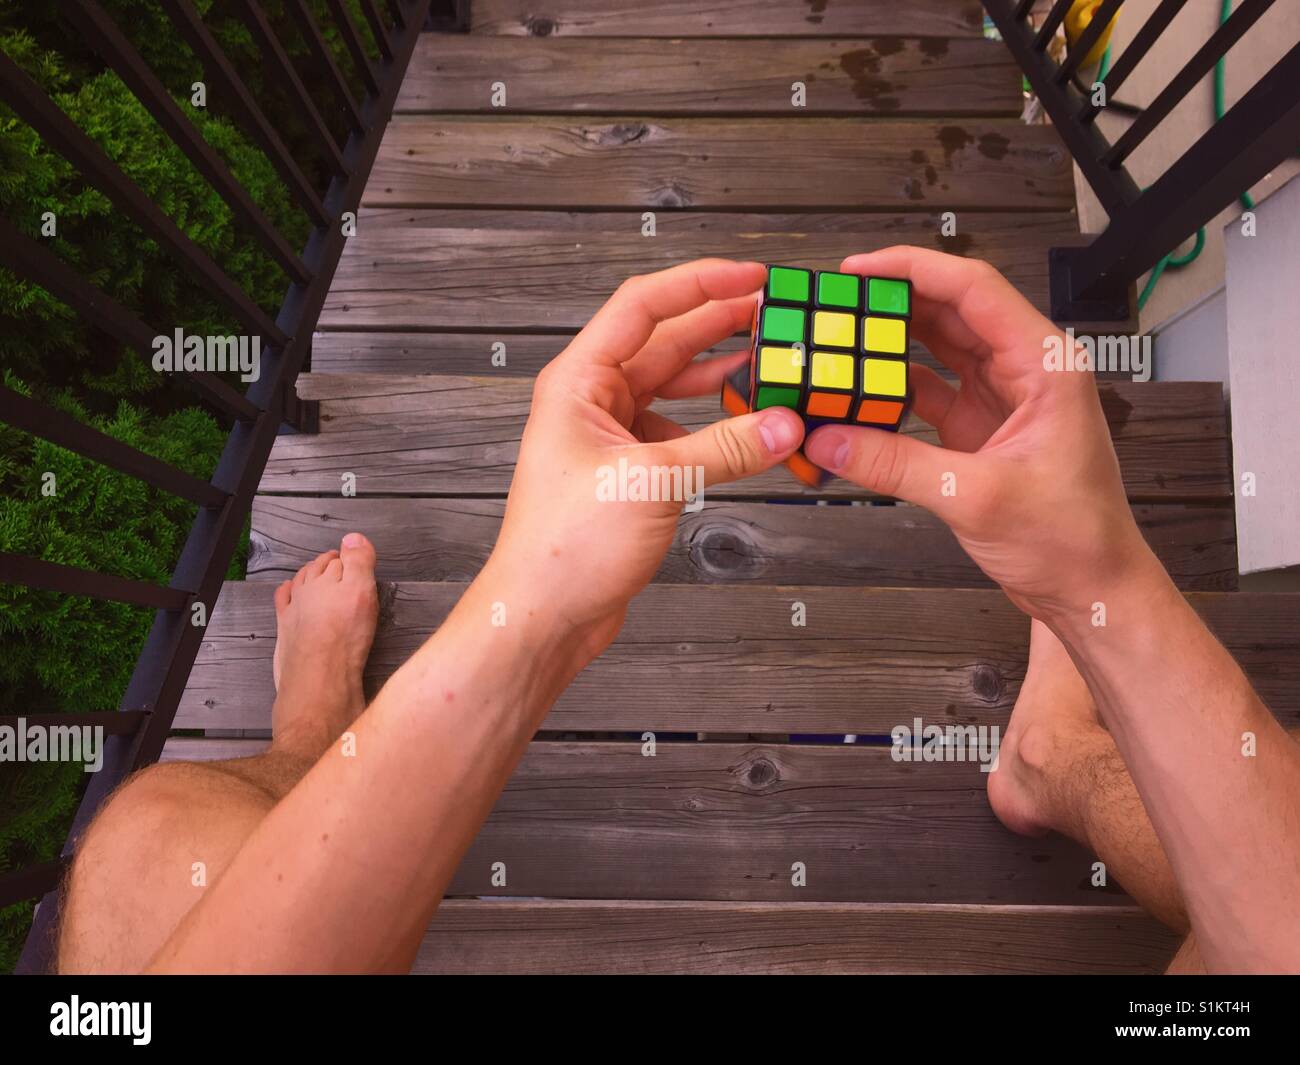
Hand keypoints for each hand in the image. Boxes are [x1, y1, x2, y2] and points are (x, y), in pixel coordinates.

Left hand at [484, 259, 804, 657]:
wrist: (542, 615)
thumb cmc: (564, 548)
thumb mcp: (652, 484)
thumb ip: (725, 449)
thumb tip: (782, 423)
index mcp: (578, 382)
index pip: (642, 307)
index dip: (699, 283)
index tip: (750, 275)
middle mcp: (591, 402)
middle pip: (662, 341)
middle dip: (717, 322)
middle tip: (771, 310)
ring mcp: (609, 437)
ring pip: (672, 387)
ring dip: (718, 374)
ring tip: (767, 359)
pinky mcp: (627, 473)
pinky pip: (678, 430)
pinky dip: (713, 426)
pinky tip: (745, 426)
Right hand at [802, 246, 1155, 621]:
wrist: (1093, 591)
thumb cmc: (1073, 540)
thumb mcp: (975, 497)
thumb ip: (894, 464)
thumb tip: (829, 436)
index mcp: (1044, 366)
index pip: (973, 289)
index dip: (912, 270)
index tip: (859, 269)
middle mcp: (1025, 372)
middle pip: (950, 312)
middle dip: (891, 303)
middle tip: (836, 304)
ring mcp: (1002, 400)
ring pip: (937, 351)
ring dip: (889, 345)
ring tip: (839, 340)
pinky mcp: (981, 431)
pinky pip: (929, 394)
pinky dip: (892, 392)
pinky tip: (859, 393)